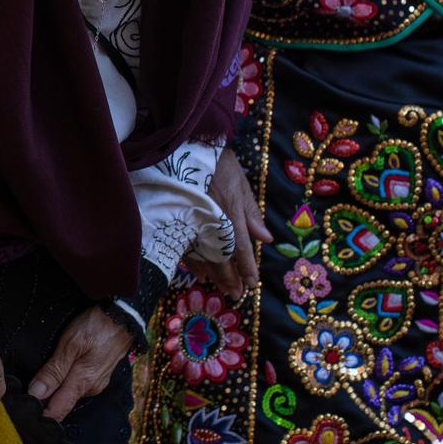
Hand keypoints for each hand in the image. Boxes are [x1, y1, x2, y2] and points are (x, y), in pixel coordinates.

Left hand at [28, 305, 133, 422]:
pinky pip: (76, 386)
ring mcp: (96, 384)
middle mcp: (90, 389)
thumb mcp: (71, 344)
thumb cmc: (96, 327)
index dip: (38, 414)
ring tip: (36, 382)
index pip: (56, 411)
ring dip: (53, 391)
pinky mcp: (98, 377)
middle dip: (43, 401)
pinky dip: (64, 383)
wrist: (124, 317)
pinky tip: (56, 374)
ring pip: (68, 395)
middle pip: (61, 404)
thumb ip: (54, 371)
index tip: (22, 409)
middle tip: (23, 392)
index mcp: (82, 384)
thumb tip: (35, 394)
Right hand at [187, 148, 265, 300]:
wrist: (184, 148)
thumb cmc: (218, 164)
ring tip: (220, 288)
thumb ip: (251, 214)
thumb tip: (266, 239)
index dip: (246, 269)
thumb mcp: (241, 185)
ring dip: (213, 275)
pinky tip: (198, 273)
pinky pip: (185, 250)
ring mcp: (191, 225)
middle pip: (221, 259)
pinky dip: (193, 264)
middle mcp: (211, 225)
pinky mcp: (176, 223)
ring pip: (203, 258)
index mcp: (230, 215)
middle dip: (230, 279)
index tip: (251, 285)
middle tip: (236, 295)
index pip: (240, 250)